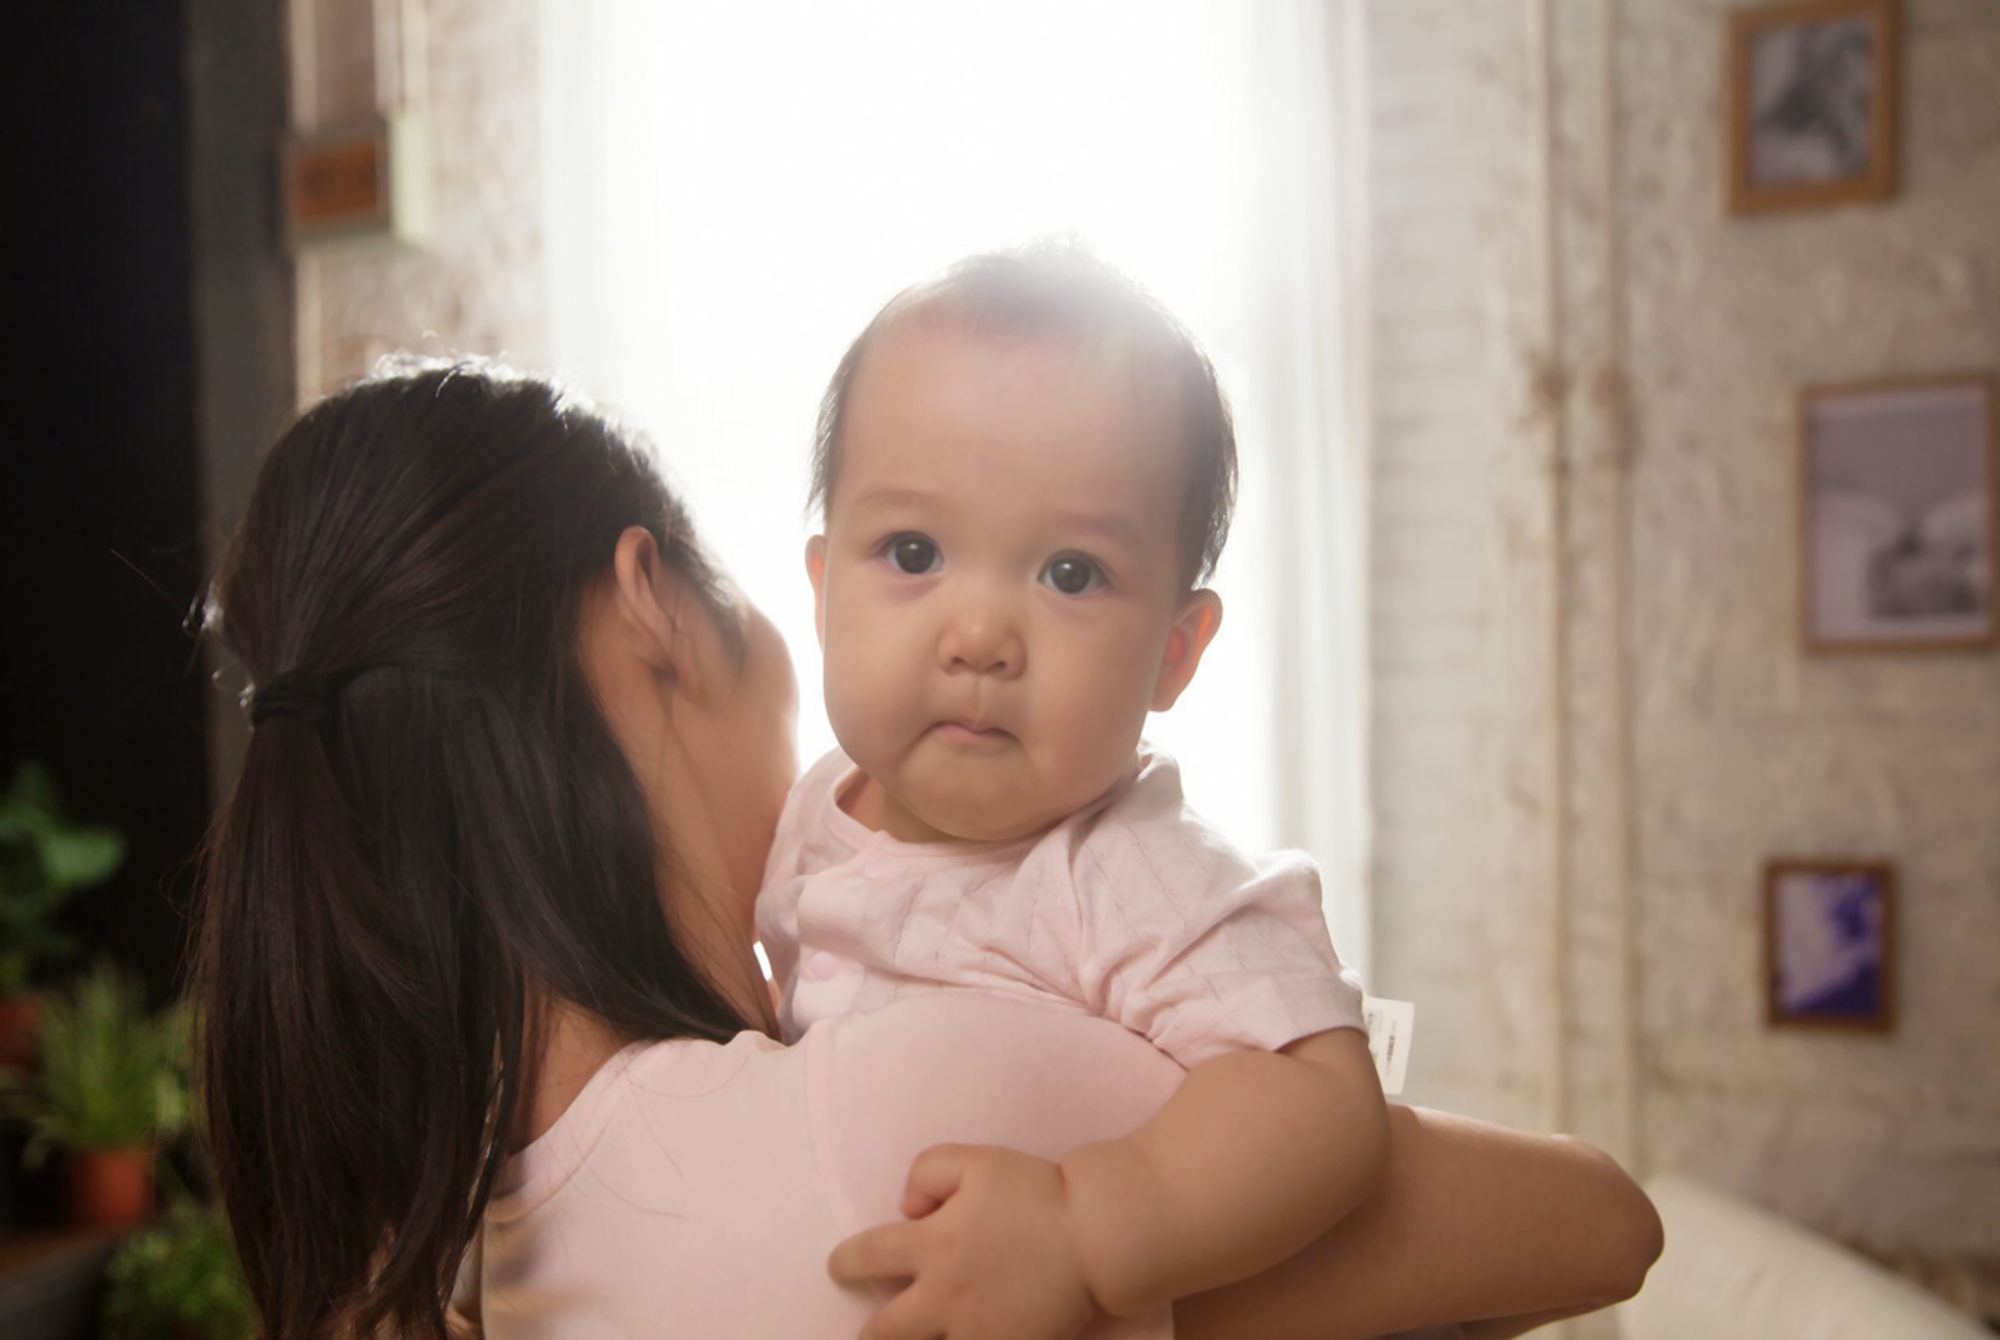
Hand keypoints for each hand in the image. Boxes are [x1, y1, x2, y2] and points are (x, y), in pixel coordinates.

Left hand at [827, 1143, 1098, 1339]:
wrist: (1095, 1238)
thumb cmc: (1037, 1193)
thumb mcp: (975, 1160)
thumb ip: (926, 1171)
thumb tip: (906, 1209)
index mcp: (932, 1246)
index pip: (866, 1258)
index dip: (845, 1263)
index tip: (839, 1266)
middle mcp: (944, 1297)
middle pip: (883, 1332)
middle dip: (869, 1334)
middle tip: (868, 1333)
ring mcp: (974, 1333)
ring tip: (910, 1339)